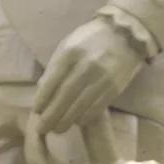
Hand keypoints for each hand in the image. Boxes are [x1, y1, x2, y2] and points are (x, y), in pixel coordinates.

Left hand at [34, 17, 143, 133]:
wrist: (126, 34)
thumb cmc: (92, 39)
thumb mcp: (69, 44)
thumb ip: (56, 65)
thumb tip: (43, 90)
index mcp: (71, 53)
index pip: (53, 80)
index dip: (44, 98)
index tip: (37, 111)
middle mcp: (87, 66)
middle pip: (66, 95)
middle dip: (53, 114)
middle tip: (43, 128)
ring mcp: (103, 77)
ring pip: (82, 104)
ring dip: (68, 119)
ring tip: (58, 129)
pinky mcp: (116, 87)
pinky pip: (99, 105)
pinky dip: (87, 116)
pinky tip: (79, 122)